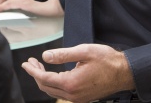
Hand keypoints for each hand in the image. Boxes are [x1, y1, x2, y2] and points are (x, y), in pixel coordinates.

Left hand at [21, 44, 135, 102]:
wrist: (124, 73)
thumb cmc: (107, 60)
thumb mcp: (83, 51)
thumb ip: (62, 54)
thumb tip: (45, 56)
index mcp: (72, 83)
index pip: (44, 79)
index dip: (33, 71)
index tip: (26, 63)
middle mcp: (73, 94)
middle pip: (46, 87)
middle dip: (36, 74)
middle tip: (31, 62)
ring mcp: (78, 98)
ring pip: (53, 91)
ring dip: (44, 79)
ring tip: (39, 66)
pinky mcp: (82, 97)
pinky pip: (62, 93)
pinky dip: (53, 84)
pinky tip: (53, 73)